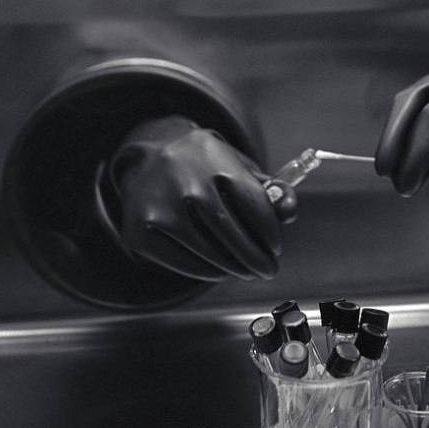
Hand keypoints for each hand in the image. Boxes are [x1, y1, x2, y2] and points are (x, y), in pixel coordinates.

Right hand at [100, 117, 284, 281]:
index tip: (276, 247)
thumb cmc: (201, 165)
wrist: (144, 156)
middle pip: (232, 233)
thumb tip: (289, 212)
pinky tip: (218, 269)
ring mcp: (160, 206)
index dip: (270, 232)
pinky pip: (182, 262)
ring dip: (233, 268)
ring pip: (208, 252)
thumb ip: (268, 188)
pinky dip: (205, 271)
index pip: (254, 204)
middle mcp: (186, 181)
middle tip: (267, 268)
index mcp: (215, 159)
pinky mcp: (139, 230)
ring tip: (245, 270)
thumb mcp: (234, 164)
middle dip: (255, 257)